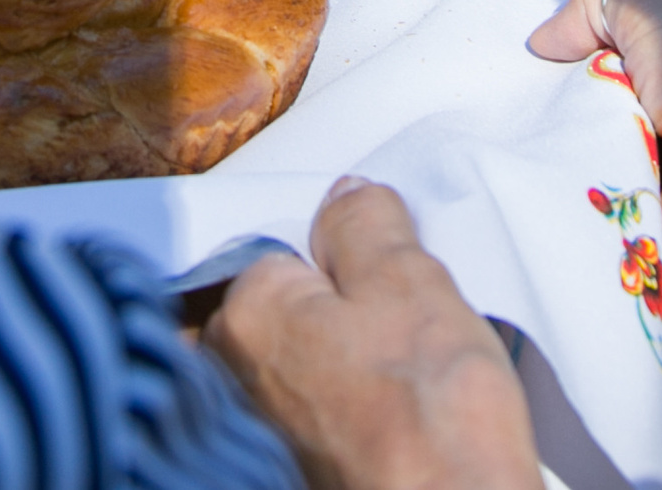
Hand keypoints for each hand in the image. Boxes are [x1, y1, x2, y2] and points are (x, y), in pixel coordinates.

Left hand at [204, 179, 539, 489]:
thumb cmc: (430, 418)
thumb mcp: (409, 281)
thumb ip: (365, 224)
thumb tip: (346, 199)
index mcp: (247, 315)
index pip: (280, 254)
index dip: (338, 261)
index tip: (380, 281)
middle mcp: (230, 378)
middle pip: (280, 314)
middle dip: (327, 315)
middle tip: (396, 337)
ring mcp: (254, 435)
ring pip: (293, 371)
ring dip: (333, 370)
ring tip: (397, 389)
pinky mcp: (282, 472)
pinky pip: (306, 421)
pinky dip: (339, 417)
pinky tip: (384, 427)